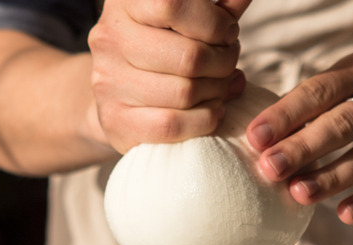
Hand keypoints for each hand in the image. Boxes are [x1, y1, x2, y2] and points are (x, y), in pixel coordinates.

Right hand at [89, 0, 252, 152]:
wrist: (116, 91)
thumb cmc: (159, 48)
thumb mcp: (184, 22)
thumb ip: (215, 11)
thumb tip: (243, 0)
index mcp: (124, 5)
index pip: (171, 6)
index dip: (213, 23)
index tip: (228, 32)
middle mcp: (109, 40)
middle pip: (188, 57)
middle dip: (223, 62)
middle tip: (228, 63)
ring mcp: (108, 83)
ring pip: (184, 93)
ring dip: (217, 92)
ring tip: (220, 86)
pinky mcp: (115, 121)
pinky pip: (172, 125)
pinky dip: (204, 119)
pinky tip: (211, 110)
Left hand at [246, 49, 352, 223]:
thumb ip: (314, 100)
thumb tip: (261, 137)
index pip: (318, 91)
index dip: (285, 115)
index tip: (255, 138)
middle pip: (341, 125)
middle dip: (302, 148)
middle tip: (269, 168)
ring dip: (330, 178)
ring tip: (297, 194)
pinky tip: (344, 214)